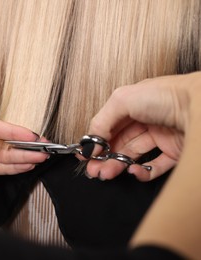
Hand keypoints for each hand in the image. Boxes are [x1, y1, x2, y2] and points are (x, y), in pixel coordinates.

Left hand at [0, 103, 46, 181]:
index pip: (0, 127)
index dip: (16, 132)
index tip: (30, 135)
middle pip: (12, 141)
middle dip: (30, 143)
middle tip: (46, 146)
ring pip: (12, 155)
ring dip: (28, 156)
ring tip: (42, 157)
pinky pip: (5, 168)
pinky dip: (18, 167)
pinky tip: (30, 165)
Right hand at [82, 72, 200, 180]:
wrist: (200, 105)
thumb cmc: (165, 95)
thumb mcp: (122, 100)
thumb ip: (101, 121)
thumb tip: (90, 144)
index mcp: (132, 105)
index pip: (109, 126)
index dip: (95, 140)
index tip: (84, 155)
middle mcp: (145, 120)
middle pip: (119, 143)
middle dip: (104, 157)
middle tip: (93, 170)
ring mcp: (160, 136)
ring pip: (133, 155)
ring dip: (117, 165)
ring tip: (106, 173)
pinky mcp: (175, 152)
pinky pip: (155, 167)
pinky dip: (143, 172)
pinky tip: (133, 171)